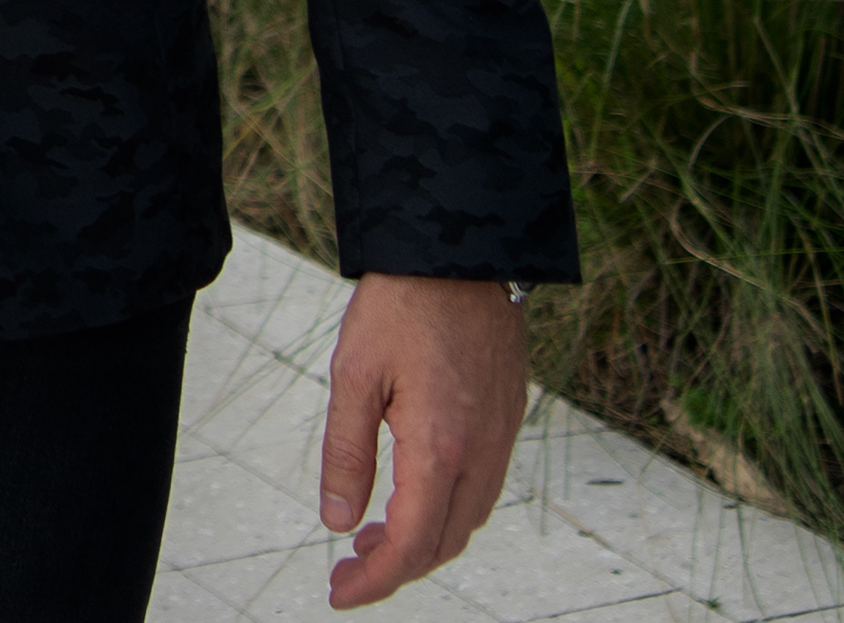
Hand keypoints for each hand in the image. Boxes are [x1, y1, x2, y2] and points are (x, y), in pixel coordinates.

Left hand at [321, 272, 527, 606]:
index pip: (411, 543)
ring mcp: (501, 439)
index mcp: (440, 447)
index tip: (340, 594)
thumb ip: (346, 452)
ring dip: (422, 542)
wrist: (460, 254)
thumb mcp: (353, 376)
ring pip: (466, 520)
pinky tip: (409, 498)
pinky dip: (445, 512)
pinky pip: (480, 490)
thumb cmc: (401, 306)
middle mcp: (481, 453)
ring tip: (369, 539)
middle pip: (443, 543)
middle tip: (346, 571)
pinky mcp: (507, 421)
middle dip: (395, 568)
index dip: (376, 580)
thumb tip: (336, 519)